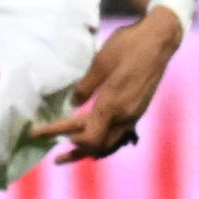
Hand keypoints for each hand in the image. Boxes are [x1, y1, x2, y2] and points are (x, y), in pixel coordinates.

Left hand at [29, 14, 181, 162]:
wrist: (159, 40)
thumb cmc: (128, 46)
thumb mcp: (101, 62)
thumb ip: (86, 87)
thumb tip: (73, 104)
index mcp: (112, 105)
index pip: (84, 134)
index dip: (59, 135)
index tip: (39, 133)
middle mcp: (125, 116)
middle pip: (97, 146)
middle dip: (75, 152)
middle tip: (56, 158)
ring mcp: (134, 114)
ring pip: (110, 144)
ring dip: (91, 150)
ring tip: (74, 153)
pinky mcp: (138, 109)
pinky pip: (119, 135)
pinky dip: (105, 141)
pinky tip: (97, 137)